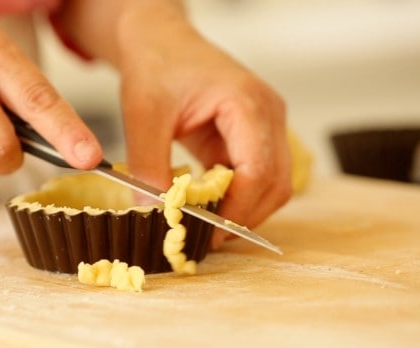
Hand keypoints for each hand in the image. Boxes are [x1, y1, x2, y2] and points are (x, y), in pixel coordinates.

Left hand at [116, 10, 291, 248]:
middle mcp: (268, 114)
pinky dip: (235, 198)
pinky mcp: (253, 135)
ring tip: (204, 227)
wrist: (161, 40)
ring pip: (271, 185)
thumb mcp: (144, 114)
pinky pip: (255, 177)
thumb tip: (153, 213)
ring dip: (242, 211)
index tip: (206, 236)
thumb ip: (148, 164)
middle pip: (275, 185)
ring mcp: (266, 125)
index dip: (236, 212)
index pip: (259, 172)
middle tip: (205, 240)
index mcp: (247, 103)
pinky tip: (206, 208)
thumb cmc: (157, 63)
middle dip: (243, 218)